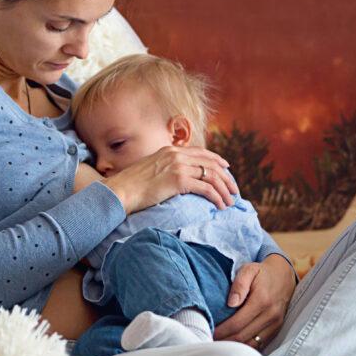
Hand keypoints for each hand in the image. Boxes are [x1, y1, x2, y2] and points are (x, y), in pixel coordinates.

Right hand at [101, 146, 235, 213]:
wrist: (121, 190)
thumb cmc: (132, 185)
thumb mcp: (150, 168)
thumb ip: (165, 167)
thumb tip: (176, 177)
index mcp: (170, 150)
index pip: (202, 153)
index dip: (217, 161)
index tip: (227, 169)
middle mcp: (176, 155)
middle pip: (211, 164)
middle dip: (226, 178)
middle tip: (234, 190)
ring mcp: (178, 166)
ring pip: (212, 176)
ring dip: (224, 190)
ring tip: (230, 202)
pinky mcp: (178, 180)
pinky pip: (206, 188)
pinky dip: (217, 197)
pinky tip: (220, 205)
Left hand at [214, 254, 295, 349]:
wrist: (284, 276)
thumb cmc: (262, 273)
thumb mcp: (249, 270)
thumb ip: (239, 284)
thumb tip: (231, 303)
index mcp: (262, 301)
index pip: (237, 323)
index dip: (221, 331)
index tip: (209, 332)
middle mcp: (270, 315)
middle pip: (243, 336)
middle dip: (225, 341)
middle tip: (210, 340)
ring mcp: (275, 324)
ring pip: (252, 344)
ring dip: (235, 347)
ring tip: (220, 345)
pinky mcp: (277, 329)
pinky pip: (260, 345)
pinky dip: (246, 347)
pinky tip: (234, 345)